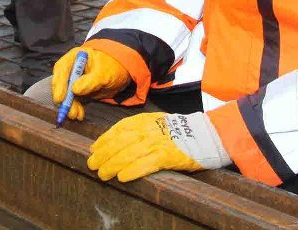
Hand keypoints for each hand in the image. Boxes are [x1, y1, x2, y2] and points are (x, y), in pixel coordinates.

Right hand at [51, 46, 131, 121]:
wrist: (123, 72)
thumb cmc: (113, 66)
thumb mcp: (104, 73)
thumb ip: (91, 80)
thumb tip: (75, 89)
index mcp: (76, 57)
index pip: (62, 69)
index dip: (59, 84)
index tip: (60, 98)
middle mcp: (72, 68)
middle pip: (61, 83)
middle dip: (64, 98)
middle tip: (67, 111)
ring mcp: (75, 80)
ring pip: (67, 94)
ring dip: (69, 106)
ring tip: (74, 116)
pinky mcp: (79, 90)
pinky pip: (74, 100)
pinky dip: (76, 108)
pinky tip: (79, 115)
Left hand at [88, 111, 230, 181]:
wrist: (205, 134)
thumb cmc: (179, 131)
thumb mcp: (156, 122)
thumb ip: (138, 128)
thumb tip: (116, 139)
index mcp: (144, 120)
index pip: (118, 129)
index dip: (103, 140)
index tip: (93, 149)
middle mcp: (148, 130)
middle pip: (119, 142)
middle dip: (103, 154)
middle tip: (92, 165)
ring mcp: (157, 143)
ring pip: (128, 154)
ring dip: (112, 165)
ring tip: (103, 174)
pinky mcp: (167, 156)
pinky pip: (145, 164)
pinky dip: (132, 170)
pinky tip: (122, 177)